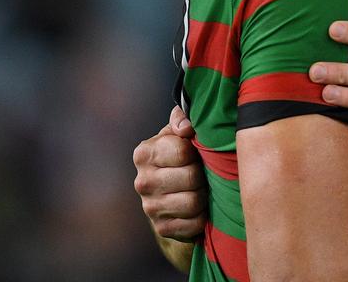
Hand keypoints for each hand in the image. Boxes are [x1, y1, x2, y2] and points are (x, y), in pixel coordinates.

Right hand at [133, 105, 207, 240]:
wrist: (173, 190)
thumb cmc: (180, 152)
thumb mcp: (179, 130)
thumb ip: (182, 118)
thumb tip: (186, 128)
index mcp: (144, 153)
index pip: (183, 151)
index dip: (198, 150)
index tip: (197, 151)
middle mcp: (142, 181)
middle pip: (191, 177)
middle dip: (203, 173)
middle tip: (204, 171)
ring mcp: (150, 207)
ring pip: (194, 201)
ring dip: (205, 195)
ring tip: (203, 187)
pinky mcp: (162, 228)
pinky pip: (194, 223)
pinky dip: (202, 215)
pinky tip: (199, 207)